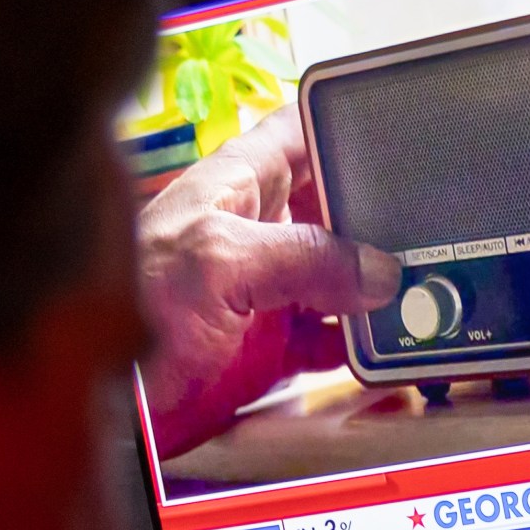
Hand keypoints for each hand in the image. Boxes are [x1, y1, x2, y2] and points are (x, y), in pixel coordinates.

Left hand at [135, 105, 399, 458]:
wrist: (105, 404)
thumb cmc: (126, 312)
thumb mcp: (217, 262)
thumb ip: (301, 257)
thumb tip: (375, 270)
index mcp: (237, 186)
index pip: (301, 132)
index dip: (343, 125)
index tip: (395, 139)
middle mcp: (256, 233)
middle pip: (336, 210)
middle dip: (379, 220)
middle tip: (424, 235)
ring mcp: (265, 293)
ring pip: (342, 279)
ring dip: (378, 289)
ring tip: (419, 294)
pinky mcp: (270, 350)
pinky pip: (333, 340)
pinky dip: (361, 346)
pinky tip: (385, 348)